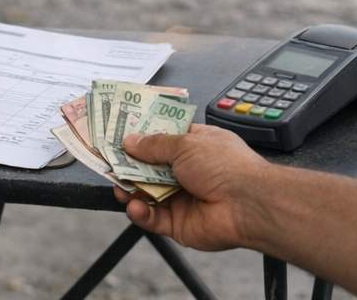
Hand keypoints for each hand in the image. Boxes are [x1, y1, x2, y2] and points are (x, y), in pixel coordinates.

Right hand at [114, 124, 271, 251]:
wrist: (249, 204)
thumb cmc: (225, 166)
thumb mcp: (185, 144)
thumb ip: (154, 144)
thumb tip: (129, 141)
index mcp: (194, 146)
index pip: (162, 139)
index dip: (140, 136)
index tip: (117, 133)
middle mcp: (187, 171)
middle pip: (149, 168)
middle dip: (128, 165)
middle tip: (107, 161)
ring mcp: (182, 198)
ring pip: (147, 193)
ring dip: (130, 189)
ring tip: (119, 185)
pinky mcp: (179, 224)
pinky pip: (153, 218)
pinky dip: (141, 213)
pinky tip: (135, 206)